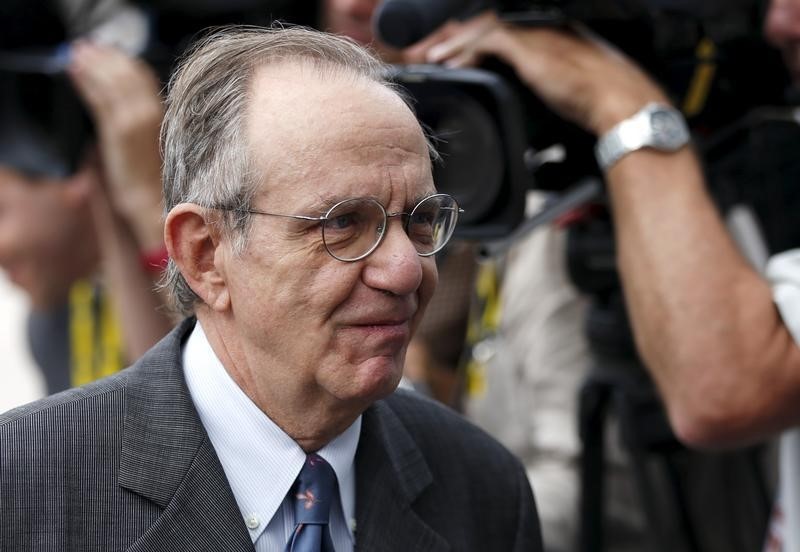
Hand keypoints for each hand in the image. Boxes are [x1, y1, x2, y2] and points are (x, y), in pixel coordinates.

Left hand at [68, 42, 164, 249]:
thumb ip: (144, 121)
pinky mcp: (118, 130)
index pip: (144, 77)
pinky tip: (76, 72)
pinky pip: (100, 98)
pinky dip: (87, 81)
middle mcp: (151, 113)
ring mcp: (134, 120)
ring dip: (93, 64)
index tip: (108, 52)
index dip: (125, 62)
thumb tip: (124, 104)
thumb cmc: (154, 179)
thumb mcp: (155, 143)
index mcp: (164, 115)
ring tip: (78, 55)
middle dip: (106, 57)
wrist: (153, 201)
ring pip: (112, 81)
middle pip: (127, 73)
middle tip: (88, 48)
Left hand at [401, 11, 668, 135]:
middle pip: (482, 24)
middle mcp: (537, 30)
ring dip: (451, 43)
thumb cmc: (596, 104)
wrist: (618, 101)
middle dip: (450, 38)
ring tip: (429, 57)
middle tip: (426, 53)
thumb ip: (537, 95)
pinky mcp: (530, 47)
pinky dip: (465, 50)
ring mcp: (534, 35)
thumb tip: (526, 118)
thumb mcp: (560, 96)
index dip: (467, 42)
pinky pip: (488, 40)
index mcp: (543, 38)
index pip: (496, 31)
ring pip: (480, 28)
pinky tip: (448, 62)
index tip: (447, 56)